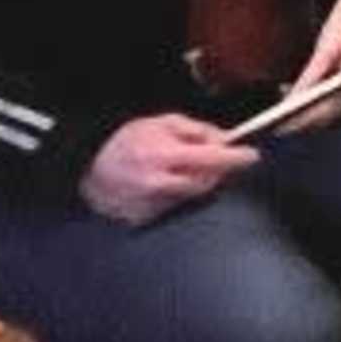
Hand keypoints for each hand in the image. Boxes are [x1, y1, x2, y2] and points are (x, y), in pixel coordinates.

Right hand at [79, 113, 255, 226]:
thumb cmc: (126, 140)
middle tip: (213, 160)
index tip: (251, 155)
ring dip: (194, 183)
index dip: (235, 158)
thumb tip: (224, 139)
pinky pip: (173, 208)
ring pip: (191, 197)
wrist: (88, 165)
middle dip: (216, 172)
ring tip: (175, 169)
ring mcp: (151, 204)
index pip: (211, 160)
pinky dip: (176, 196)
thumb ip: (196, 130)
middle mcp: (159, 183)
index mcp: (164, 156)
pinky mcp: (144, 219)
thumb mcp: (162, 123)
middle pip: (206, 183)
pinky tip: (162, 184)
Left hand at [273, 0, 340, 134]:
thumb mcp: (326, 44)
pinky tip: (294, 96)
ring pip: (330, 107)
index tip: (285, 124)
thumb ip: (312, 73)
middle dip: (304, 119)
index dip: (307, 118)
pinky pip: (332, 98)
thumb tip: (294, 99)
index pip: (333, 105)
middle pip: (332, 111)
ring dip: (307, 111)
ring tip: (280, 113)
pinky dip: (313, 100)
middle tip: (277, 124)